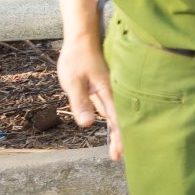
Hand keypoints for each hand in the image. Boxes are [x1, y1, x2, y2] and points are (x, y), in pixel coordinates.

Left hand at [55, 32, 119, 161]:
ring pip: (117, 114)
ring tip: (118, 147)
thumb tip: (86, 124)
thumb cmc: (77, 58)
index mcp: (108, 92)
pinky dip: (113, 119)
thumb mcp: (73, 81)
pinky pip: (111, 107)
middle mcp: (113, 92)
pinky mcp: (104, 89)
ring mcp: (110, 91)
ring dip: (118, 129)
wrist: (81, 38)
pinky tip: (113, 127)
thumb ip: (80, 102)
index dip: (118, 137)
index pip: (116, 119)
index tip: (118, 154)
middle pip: (121, 119)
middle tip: (118, 157)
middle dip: (121, 138)